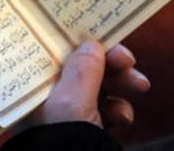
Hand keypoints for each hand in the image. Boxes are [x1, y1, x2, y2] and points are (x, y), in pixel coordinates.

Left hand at [26, 41, 149, 128]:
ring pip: (99, 87)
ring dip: (121, 85)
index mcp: (34, 88)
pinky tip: (122, 119)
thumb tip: (91, 44)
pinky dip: (119, 111)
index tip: (103, 35)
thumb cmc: (63, 143)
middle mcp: (48, 100)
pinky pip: (107, 111)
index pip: (55, 53)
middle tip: (129, 62)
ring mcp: (68, 117)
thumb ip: (83, 68)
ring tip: (138, 88)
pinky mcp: (87, 132)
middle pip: (82, 68)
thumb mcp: (72, 101)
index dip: (79, 42)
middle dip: (110, 64)